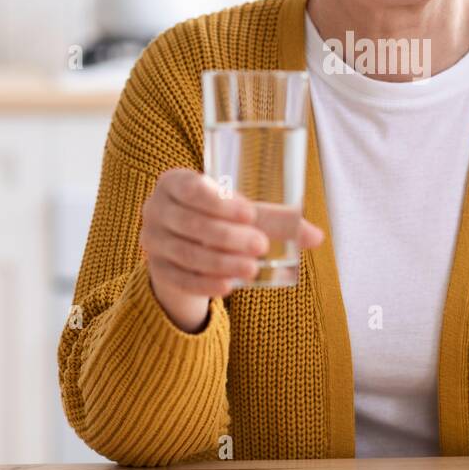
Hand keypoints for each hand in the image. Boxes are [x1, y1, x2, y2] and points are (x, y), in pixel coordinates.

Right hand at [140, 168, 324, 331]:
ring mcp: (152, 241)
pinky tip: (227, 287)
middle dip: (227, 236)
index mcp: (174, 182)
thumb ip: (275, 219)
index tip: (251, 214)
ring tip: (251, 268)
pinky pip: (180, 279)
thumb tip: (317, 237)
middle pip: (191, 224)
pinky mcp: (156, 270)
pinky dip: (204, 284)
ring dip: (220, 262)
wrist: (185, 242)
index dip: (219, 202)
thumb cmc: (219, 215)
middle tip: (260, 244)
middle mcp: (155, 209)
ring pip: (187, 254)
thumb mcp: (240, 210)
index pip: (191, 188)